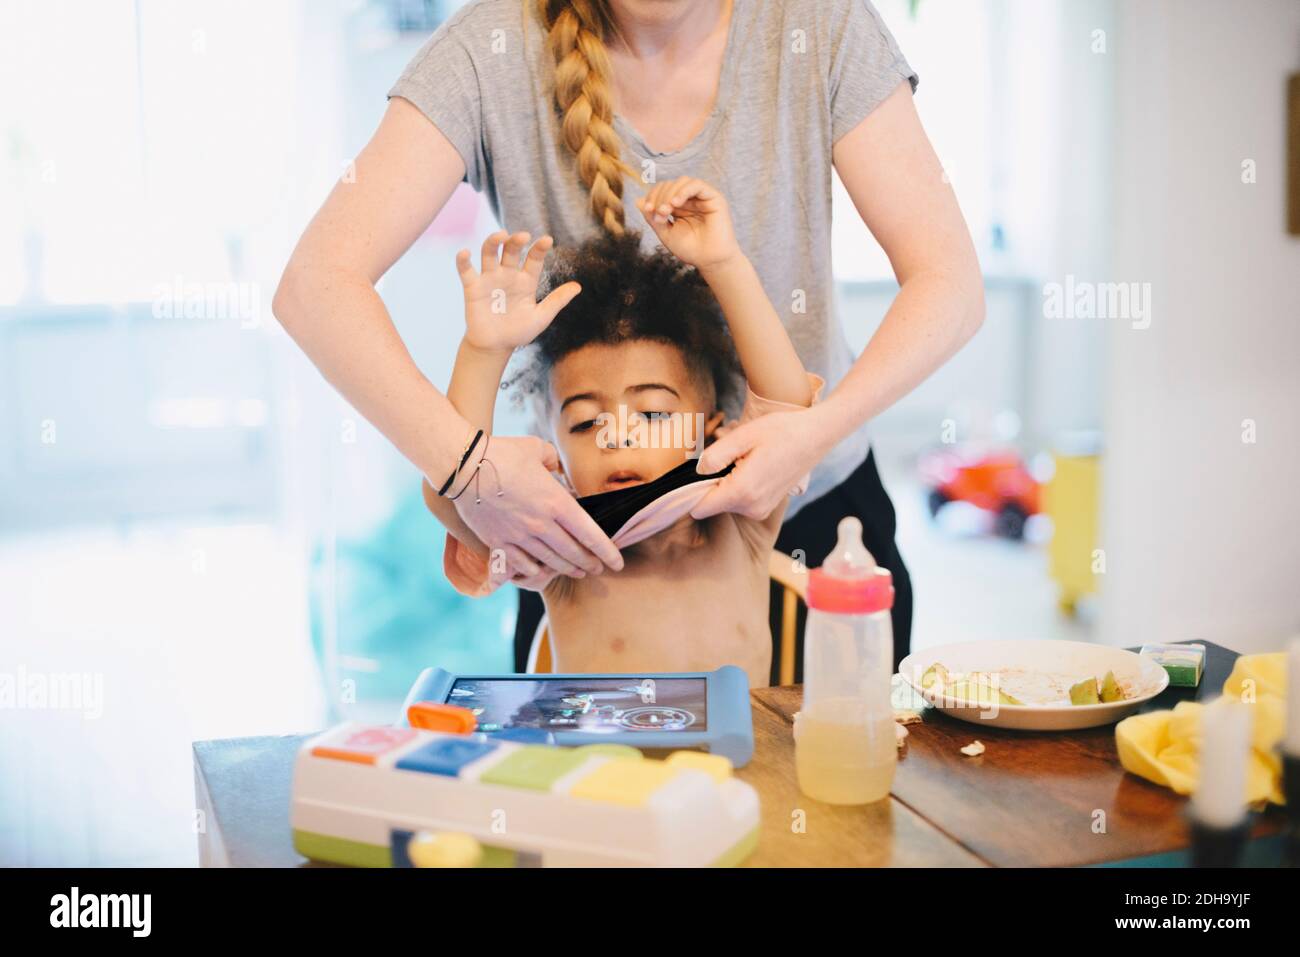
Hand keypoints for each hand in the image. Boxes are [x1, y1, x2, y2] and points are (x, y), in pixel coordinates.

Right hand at [451, 434, 623, 577]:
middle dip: (590, 563)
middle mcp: (541, 524)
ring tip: (578, 571)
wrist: (464, 465)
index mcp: (556, 502)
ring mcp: (519, 536)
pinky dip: (536, 570)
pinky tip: (542, 570)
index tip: (617, 562)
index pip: (590, 534)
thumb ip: (553, 461)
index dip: (607, 551)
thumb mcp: (537, 449)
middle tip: (598, 568)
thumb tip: (556, 470)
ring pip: (550, 561)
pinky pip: (522, 564)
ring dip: (568, 568)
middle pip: (573, 553)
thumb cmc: (502, 453)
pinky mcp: (499, 542)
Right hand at [456, 231, 580, 353]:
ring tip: (500, 235)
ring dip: (493, 242)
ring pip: (489, 253)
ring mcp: (490, 279)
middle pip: (511, 250)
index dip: (540, 248)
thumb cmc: (519, 332)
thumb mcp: (541, 317)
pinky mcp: (473, 287)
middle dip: (516, 241)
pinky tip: (465, 253)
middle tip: (523, 236)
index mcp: (526, 280)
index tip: (548, 240)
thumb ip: (557, 301)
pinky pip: (466, 270)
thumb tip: (578, 286)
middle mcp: (508, 275)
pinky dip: (463, 261)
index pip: (534, 259)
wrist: (496, 347)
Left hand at [636, 177, 740, 272]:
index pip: (662, 191)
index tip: (648, 210)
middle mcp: (690, 199)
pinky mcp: (714, 198)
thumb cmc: (690, 249)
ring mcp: (702, 197)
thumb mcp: (666, 233)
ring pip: (682, 181)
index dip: (652, 196)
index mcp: (678, 206)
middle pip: (670, 184)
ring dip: (669, 193)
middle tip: (659, 214)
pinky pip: (697, 185)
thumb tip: (638, 201)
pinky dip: (684, 190)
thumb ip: (653, 218)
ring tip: (666, 210)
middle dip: (660, 197)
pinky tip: (676, 202)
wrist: (709, 261)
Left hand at [690, 407, 834, 520]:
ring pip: (726, 503)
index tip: (687, 477)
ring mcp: (761, 509)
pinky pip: (740, 501)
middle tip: (726, 457)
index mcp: (742, 492)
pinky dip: (739, 486)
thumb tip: (697, 471)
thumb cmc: (781, 431)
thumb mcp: (743, 436)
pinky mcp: (766, 507)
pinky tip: (752, 465)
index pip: (700, 508)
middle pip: (712, 504)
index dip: (689, 493)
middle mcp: (751, 508)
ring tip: (743, 459)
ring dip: (727, 483)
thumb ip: (715, 456)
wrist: (816, 435)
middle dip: (711, 483)